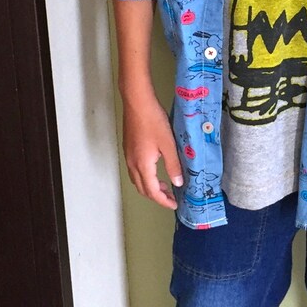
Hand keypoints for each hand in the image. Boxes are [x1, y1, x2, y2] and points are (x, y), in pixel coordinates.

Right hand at [121, 93, 182, 209]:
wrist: (137, 102)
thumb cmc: (153, 121)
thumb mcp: (168, 144)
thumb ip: (173, 165)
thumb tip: (178, 183)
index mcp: (143, 165)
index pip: (152, 191)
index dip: (163, 201)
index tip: (174, 205)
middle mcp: (132, 164)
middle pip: (142, 189)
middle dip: (156, 196)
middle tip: (171, 197)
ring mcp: (128, 156)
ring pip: (137, 180)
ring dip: (150, 187)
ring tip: (164, 186)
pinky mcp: (128, 149)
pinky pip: (135, 171)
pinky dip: (145, 177)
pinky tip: (155, 170)